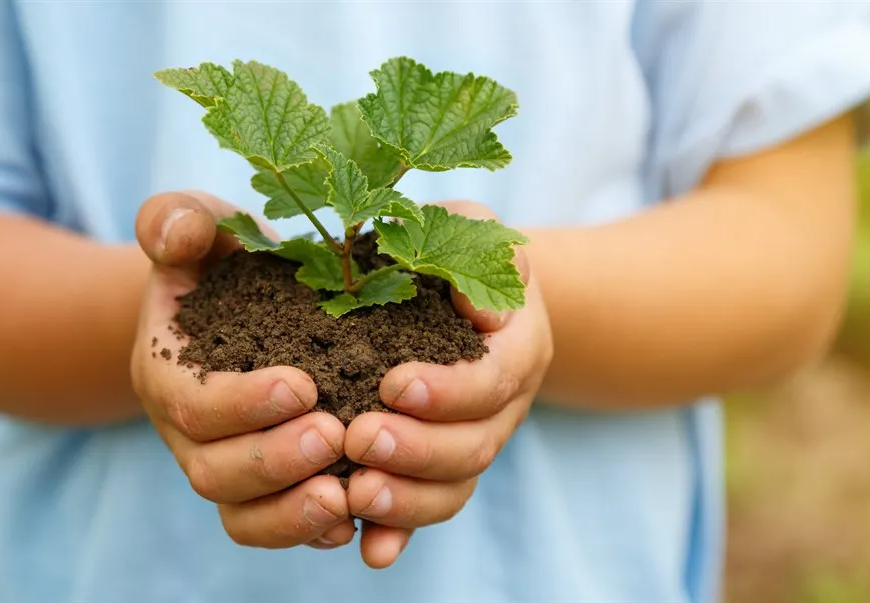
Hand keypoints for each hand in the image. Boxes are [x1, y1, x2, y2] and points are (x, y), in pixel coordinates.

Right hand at [130, 191, 355, 548]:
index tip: (303, 383)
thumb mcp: (201, 226)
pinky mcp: (264, 490)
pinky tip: (359, 517)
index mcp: (168, 373)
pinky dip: (311, 531)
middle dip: (273, 461)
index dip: (242, 403)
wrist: (236, 302)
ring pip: (243, 516)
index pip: (192, 405)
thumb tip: (175, 233)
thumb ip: (180, 219)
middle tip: (335, 434)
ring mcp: (225, 467)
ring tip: (347, 494)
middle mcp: (189, 433)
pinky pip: (276, 528)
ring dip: (293, 513)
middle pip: (214, 473)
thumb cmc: (222, 259)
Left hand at [343, 200, 552, 567]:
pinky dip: (402, 532)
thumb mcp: (467, 228)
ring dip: (408, 499)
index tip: (392, 384)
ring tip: (354, 493)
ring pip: (455, 489)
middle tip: (360, 440)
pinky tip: (370, 548)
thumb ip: (474, 251)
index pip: (493, 380)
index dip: (449, 391)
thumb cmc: (457, 249)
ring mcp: (473, 441)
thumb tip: (474, 306)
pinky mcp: (441, 468)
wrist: (469, 292)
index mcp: (515, 347)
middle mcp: (503, 405)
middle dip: (419, 450)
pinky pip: (428, 509)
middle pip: (476, 446)